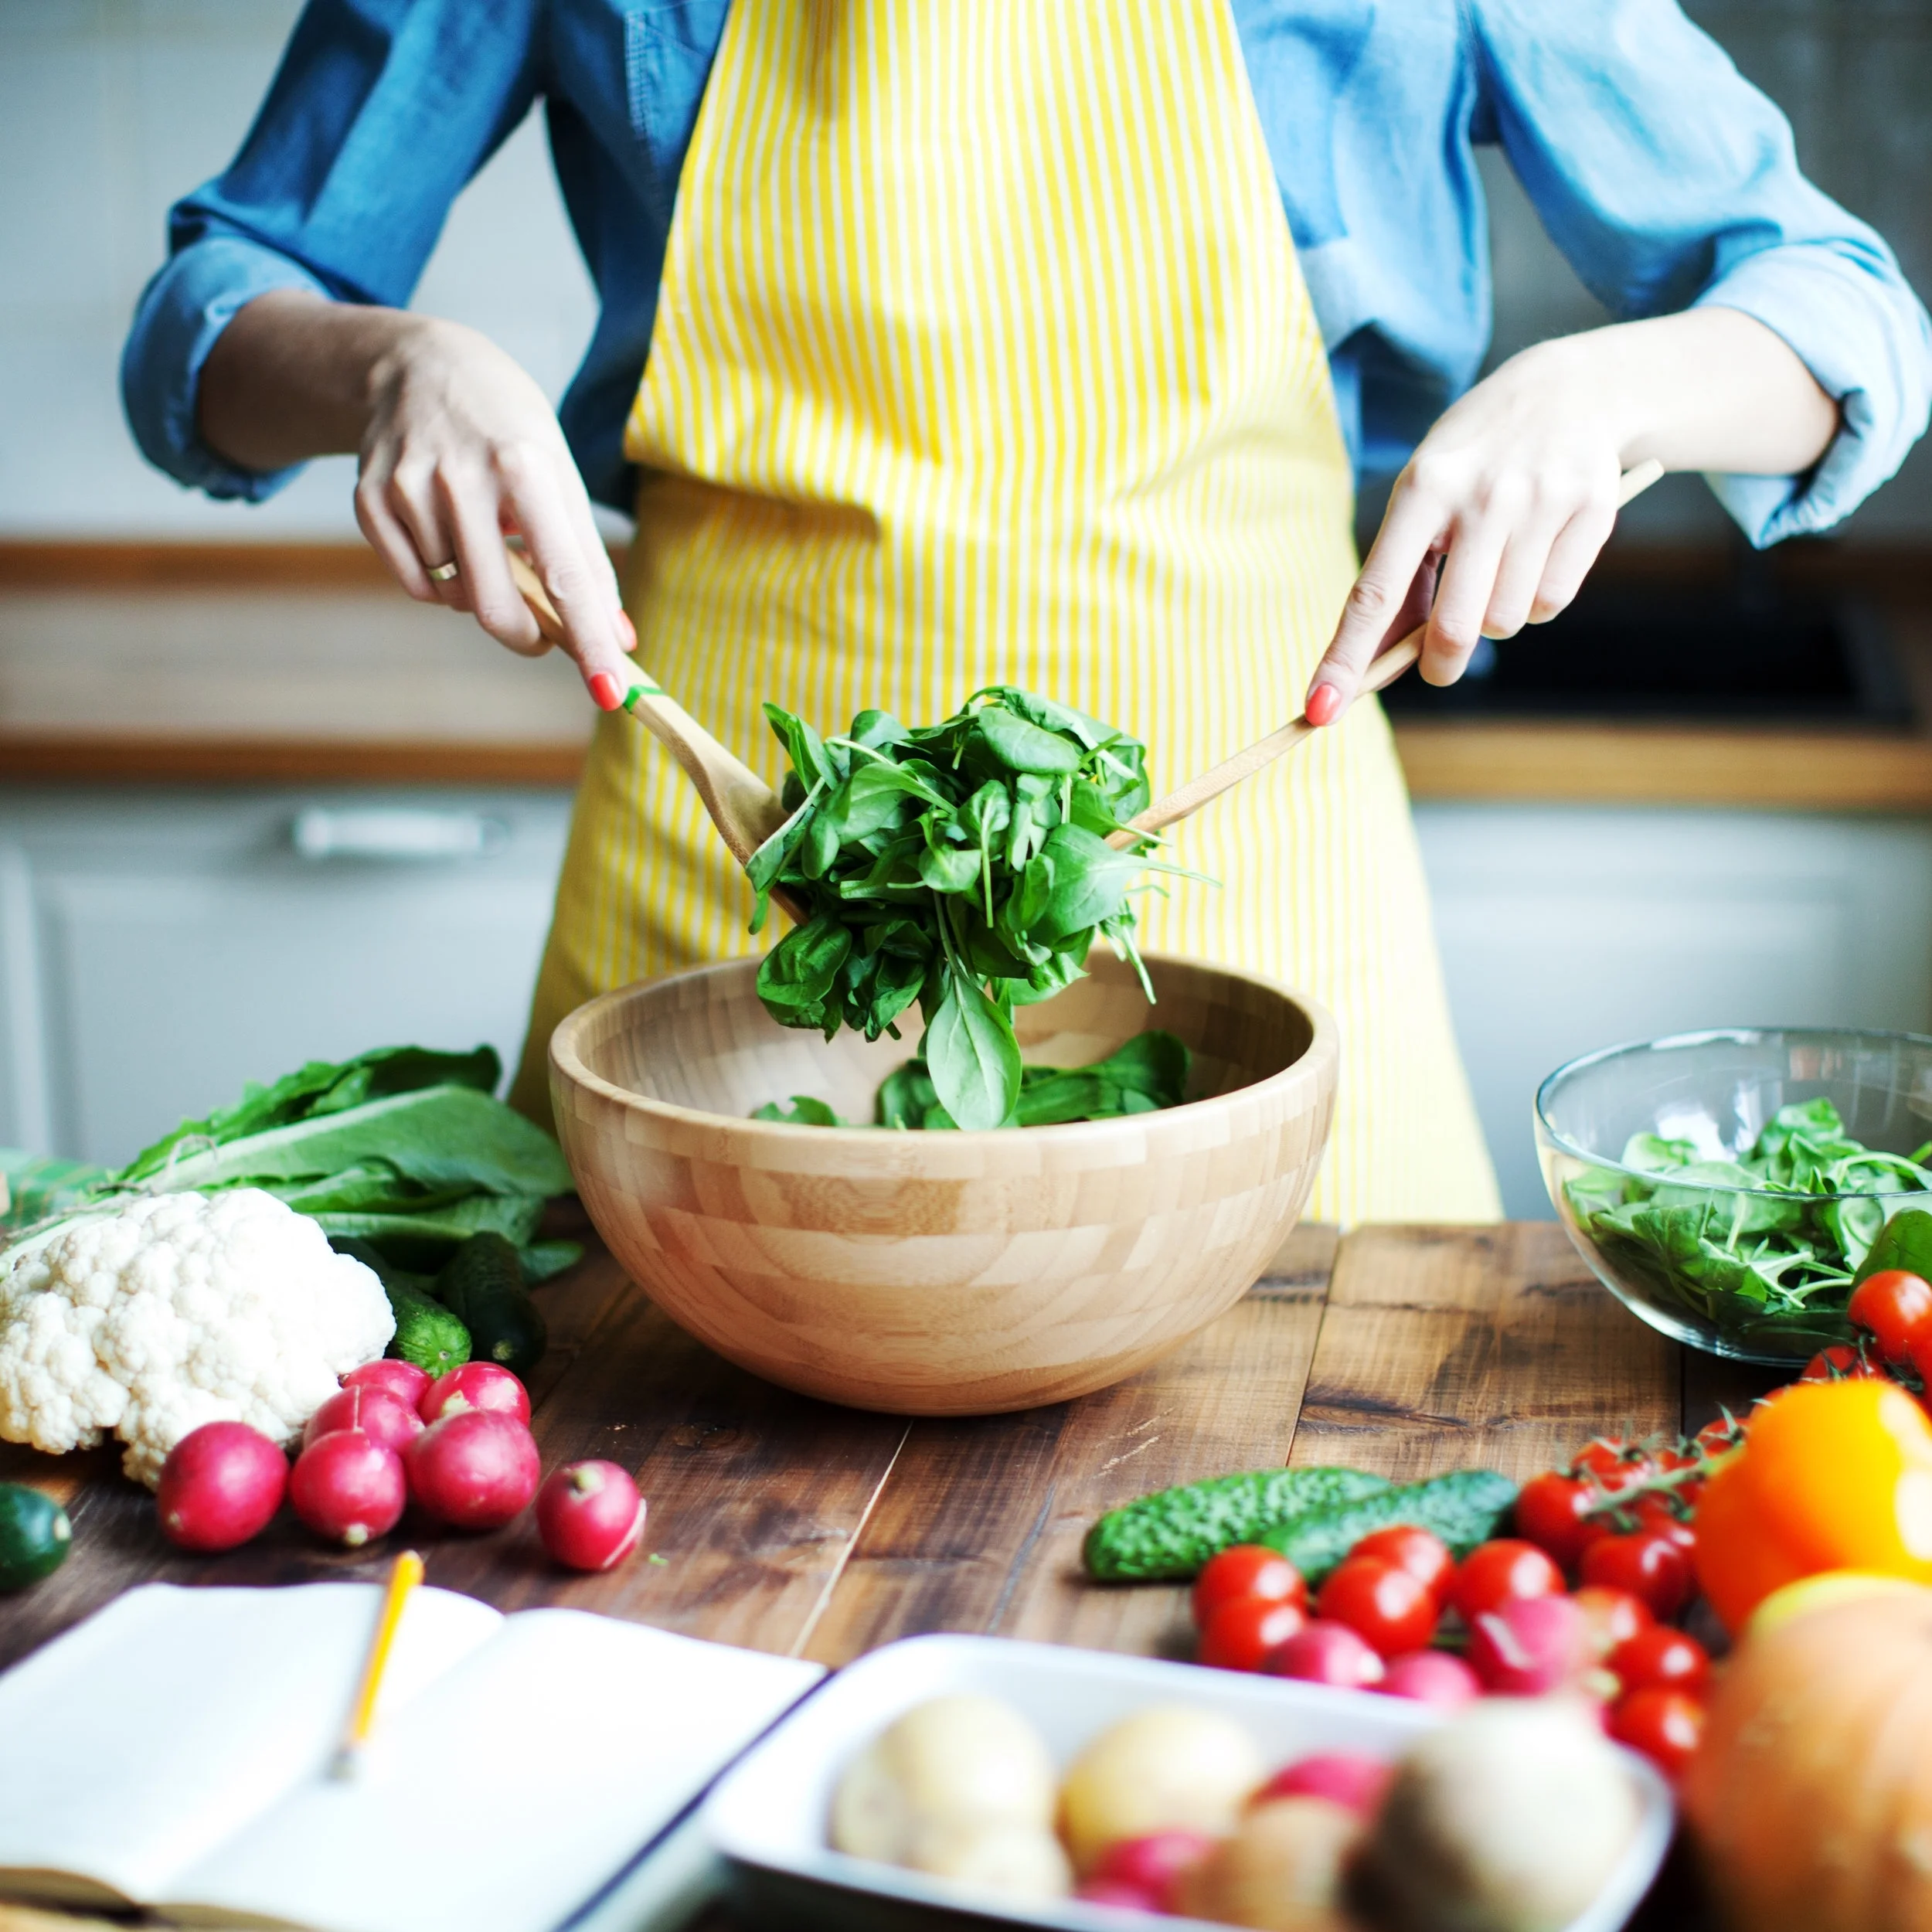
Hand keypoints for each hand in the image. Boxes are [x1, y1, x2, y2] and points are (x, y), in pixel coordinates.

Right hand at [198, 291, 634, 705]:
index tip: (612, 693)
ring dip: (479, 590)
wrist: (417, 365)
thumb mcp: (561, 475)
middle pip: (494, 607)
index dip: (590, 640)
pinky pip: (416, 583)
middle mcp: (461, 477)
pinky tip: (447, 536)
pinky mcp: (368, 500)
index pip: (565, 574)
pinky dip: (440, 581)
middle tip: (543, 632)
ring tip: (484, 536)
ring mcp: (407, 488)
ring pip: (454, 596)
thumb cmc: (506, 428)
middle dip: (526, 636)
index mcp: (523, 466)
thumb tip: (619, 640)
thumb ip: (588, 561)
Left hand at [1302, 308, 1838, 724]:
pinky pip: (1553, 601)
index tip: (1321, 709)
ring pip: (1507, 621)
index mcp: (1423, 488)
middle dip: (1440, 662)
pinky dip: (1539, 598)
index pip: (1374, 593)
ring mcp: (1542, 503)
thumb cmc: (1476, 457)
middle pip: (1453, 628)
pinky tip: (1536, 554)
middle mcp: (1483, 496)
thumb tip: (1375, 658)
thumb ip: (1402, 571)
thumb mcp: (1425, 492)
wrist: (1573, 389)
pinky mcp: (1592, 512)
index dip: (1346, 658)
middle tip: (1437, 666)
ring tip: (1497, 569)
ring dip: (1495, 618)